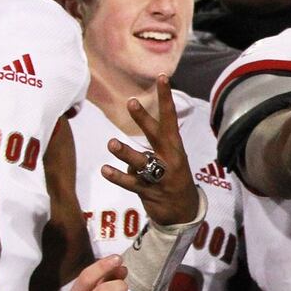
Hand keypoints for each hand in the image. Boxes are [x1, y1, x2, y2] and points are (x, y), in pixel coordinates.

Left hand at [100, 77, 199, 226]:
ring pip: (142, 162)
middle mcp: (169, 159)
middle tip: (131, 102)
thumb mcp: (169, 161)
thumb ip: (148, 151)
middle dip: (144, 119)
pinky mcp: (150, 192)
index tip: (162, 78)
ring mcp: (161, 177)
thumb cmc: (173, 180)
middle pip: (156, 135)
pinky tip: (105, 169)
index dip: (166, 98)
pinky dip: (118, 176)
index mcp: (174, 148)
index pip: (170, 119)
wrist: (184, 212)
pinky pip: (131, 183)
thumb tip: (123, 150)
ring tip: (112, 143)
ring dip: (126, 153)